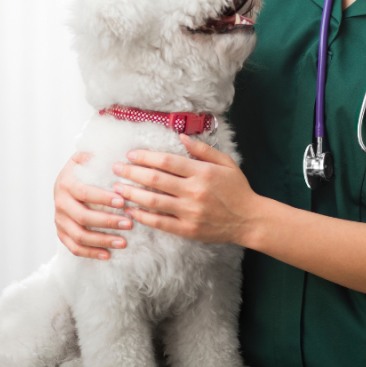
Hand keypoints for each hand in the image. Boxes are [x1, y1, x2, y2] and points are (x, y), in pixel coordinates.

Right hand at [53, 151, 132, 260]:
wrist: (66, 180)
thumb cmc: (84, 168)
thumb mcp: (87, 156)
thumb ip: (97, 154)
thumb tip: (116, 154)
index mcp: (66, 182)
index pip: (84, 192)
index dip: (103, 198)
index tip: (123, 201)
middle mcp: (59, 202)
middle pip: (83, 217)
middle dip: (107, 221)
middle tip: (129, 224)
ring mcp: (59, 219)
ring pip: (79, 235)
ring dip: (102, 240)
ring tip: (123, 242)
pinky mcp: (61, 232)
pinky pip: (73, 247)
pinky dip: (90, 253)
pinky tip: (108, 255)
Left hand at [112, 135, 261, 245]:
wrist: (249, 220)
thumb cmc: (237, 189)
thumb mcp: (225, 163)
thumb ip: (203, 149)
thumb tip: (181, 137)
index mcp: (202, 172)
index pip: (166, 161)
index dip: (145, 157)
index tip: (131, 155)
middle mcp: (194, 191)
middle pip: (155, 180)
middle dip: (131, 172)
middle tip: (116, 168)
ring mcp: (190, 212)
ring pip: (153, 201)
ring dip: (132, 193)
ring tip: (117, 188)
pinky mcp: (187, 229)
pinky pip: (159, 223)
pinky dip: (142, 216)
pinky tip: (131, 210)